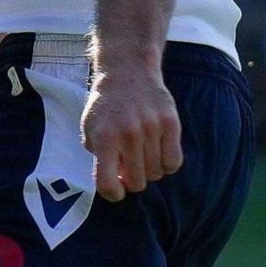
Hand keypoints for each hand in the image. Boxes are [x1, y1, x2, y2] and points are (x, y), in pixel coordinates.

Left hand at [79, 59, 182, 201]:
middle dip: (132, 180)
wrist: (127, 72)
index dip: (113, 194)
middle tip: (129, 167)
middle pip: (137, 182)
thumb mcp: (91, 130)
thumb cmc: (106, 106)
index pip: (108, 184)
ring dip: (150, 170)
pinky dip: (167, 164)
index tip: (116, 189)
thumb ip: (99, 158)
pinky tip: (158, 153)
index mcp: (105, 138)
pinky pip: (174, 161)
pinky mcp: (171, 123)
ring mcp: (152, 128)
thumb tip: (117, 182)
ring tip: (143, 156)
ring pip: (157, 173)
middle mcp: (128, 134)